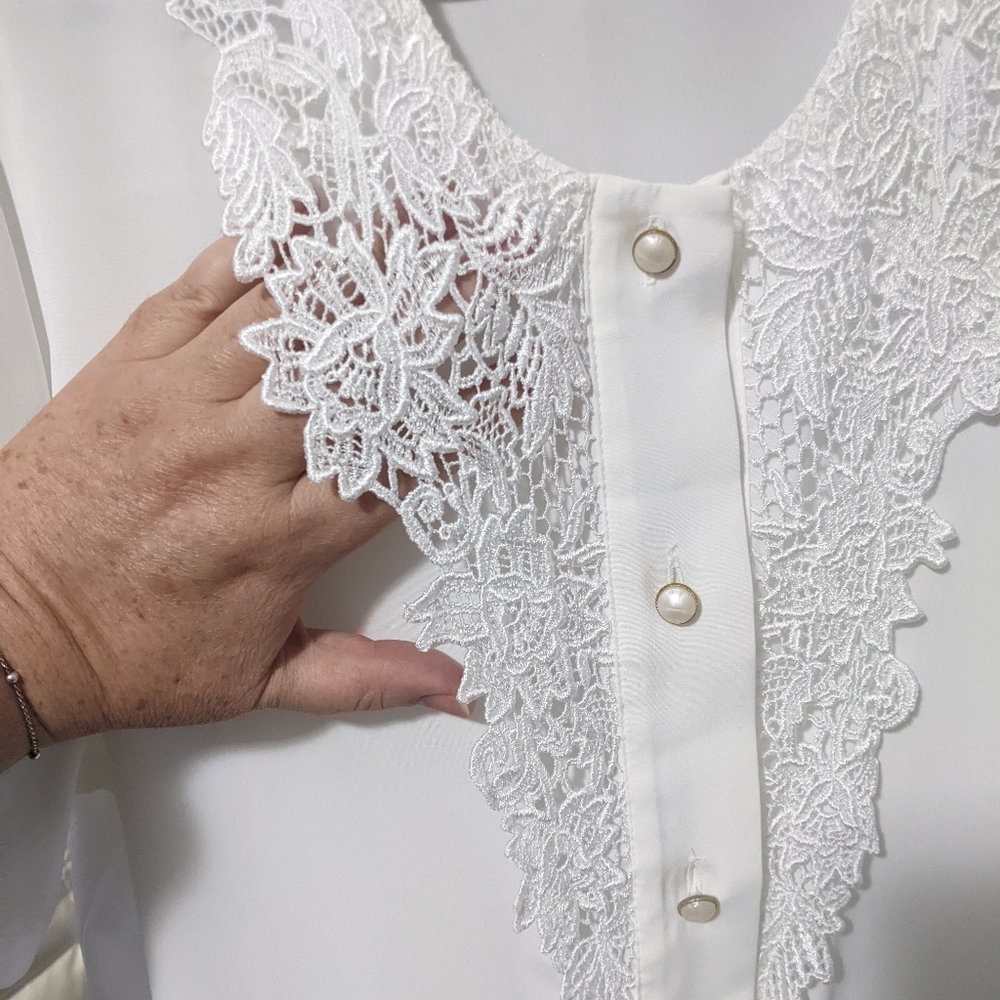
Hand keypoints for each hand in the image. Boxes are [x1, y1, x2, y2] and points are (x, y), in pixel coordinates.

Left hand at [0, 237, 466, 770]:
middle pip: (356, 369)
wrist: (3, 623)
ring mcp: (184, 401)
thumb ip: (365, 676)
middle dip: (425, 314)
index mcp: (285, 536)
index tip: (504, 380)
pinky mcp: (131, 364)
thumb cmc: (125, 649)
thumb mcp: (260, 680)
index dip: (463, 413)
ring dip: (357, 267)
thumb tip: (447, 687)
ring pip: (290, 317)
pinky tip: (296, 222)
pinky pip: (202, 288)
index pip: (400, 459)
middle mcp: (242, 459)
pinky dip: (253, 249)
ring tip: (411, 222)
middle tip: (476, 266)